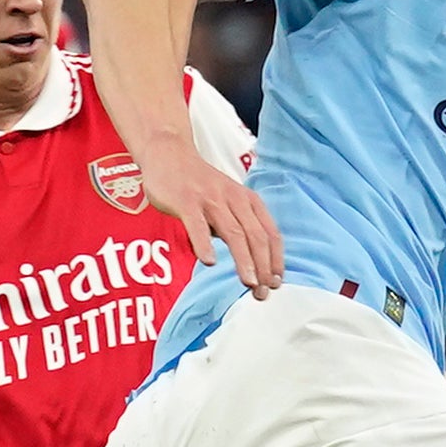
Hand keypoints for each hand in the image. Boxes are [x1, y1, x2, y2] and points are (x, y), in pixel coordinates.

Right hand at [148, 129, 282, 296]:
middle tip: (263, 292)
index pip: (270, 233)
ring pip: (233, 232)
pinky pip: (197, 225)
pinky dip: (204, 243)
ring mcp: (210, 199)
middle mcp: (234, 199)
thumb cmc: (200, 184)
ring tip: (248, 283)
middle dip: (262, 267)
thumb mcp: (229, 201)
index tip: (276, 283)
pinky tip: (208, 262)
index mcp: (248, 200)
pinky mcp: (186, 201)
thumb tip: (253, 263)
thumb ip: (239, 226)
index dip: (275, 260)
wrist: (169, 154)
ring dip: (243, 260)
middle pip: (256, 236)